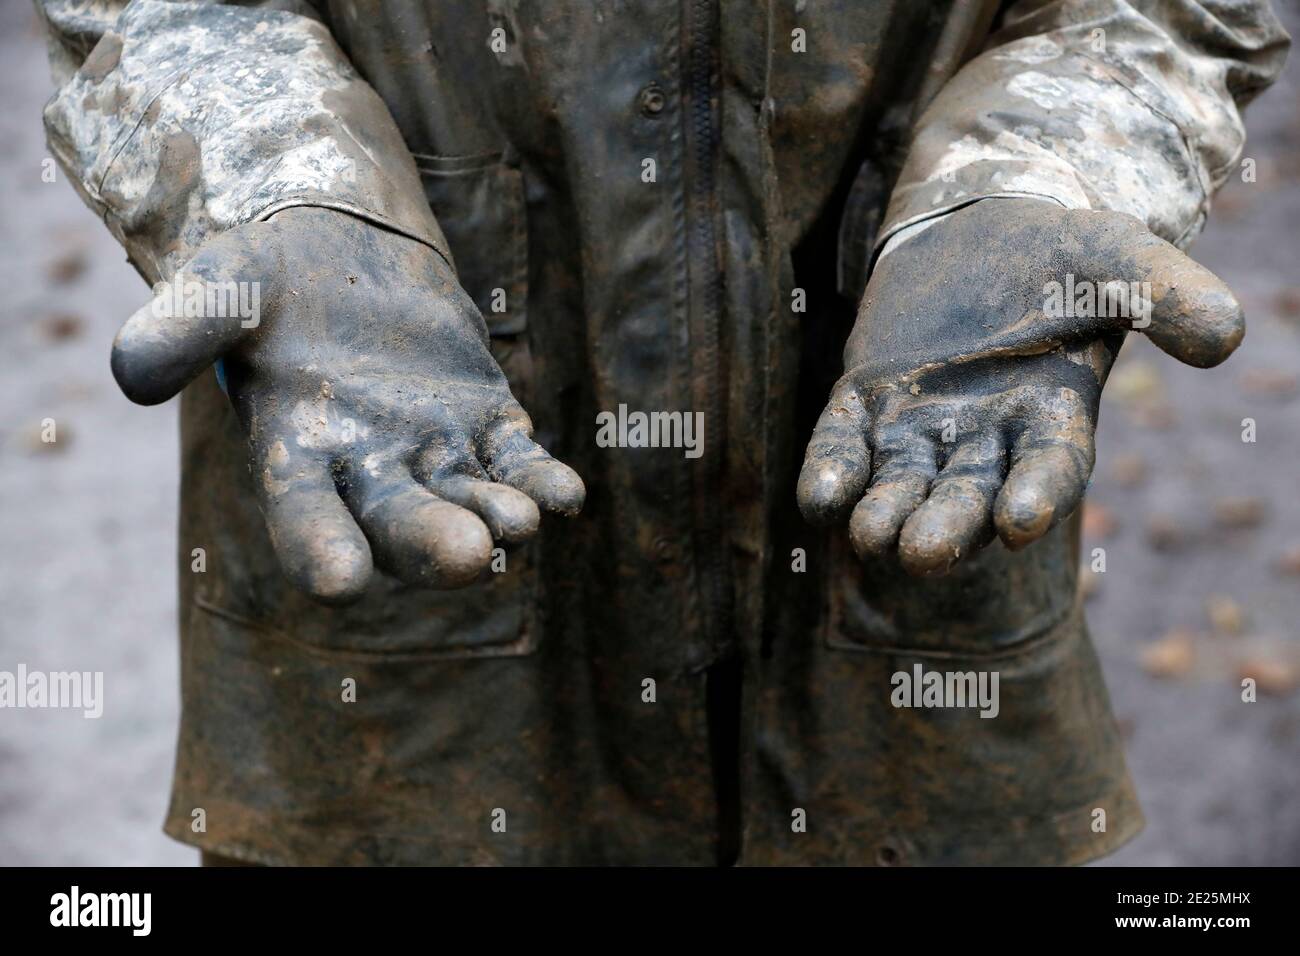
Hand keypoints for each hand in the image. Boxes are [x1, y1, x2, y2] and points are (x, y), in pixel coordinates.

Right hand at [112, 207, 583, 602]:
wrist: (341, 249)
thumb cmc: (269, 276)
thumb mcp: (220, 284)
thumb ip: (181, 324)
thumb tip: (131, 376)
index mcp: (296, 453)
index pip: (304, 515)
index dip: (320, 546)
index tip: (341, 583)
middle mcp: (368, 469)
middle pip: (400, 522)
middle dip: (430, 542)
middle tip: (467, 557)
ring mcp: (434, 452)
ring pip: (467, 500)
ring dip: (495, 516)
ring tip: (518, 523)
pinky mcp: (486, 425)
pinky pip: (517, 462)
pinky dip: (540, 480)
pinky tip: (565, 496)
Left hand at [798, 198, 1242, 574]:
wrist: (980, 226)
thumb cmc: (1061, 252)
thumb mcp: (1119, 260)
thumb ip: (1166, 294)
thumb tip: (1228, 333)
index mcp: (1052, 415)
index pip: (1048, 467)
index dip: (1037, 493)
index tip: (1021, 522)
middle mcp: (985, 438)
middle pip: (966, 495)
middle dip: (948, 525)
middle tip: (926, 552)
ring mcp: (920, 426)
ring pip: (902, 485)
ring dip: (886, 514)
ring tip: (872, 536)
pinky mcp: (865, 405)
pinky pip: (843, 448)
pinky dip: (830, 475)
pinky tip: (817, 500)